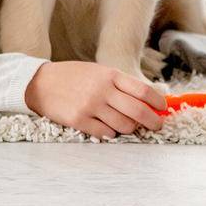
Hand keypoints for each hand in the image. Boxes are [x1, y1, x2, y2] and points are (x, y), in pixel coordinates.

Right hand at [24, 60, 168, 139]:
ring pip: (123, 126)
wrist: (42, 83)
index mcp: (110, 75)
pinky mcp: (79, 121)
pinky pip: (105, 134)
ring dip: (129, 128)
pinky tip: (108, 128)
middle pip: (138, 111)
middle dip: (152, 121)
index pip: (143, 90)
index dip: (157, 101)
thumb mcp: (98, 72)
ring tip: (127, 126)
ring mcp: (91, 106)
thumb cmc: (74, 77)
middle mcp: (103, 90)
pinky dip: (111, 133)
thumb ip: (120, 84)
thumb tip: (146, 99)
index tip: (163, 108)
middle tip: (156, 125)